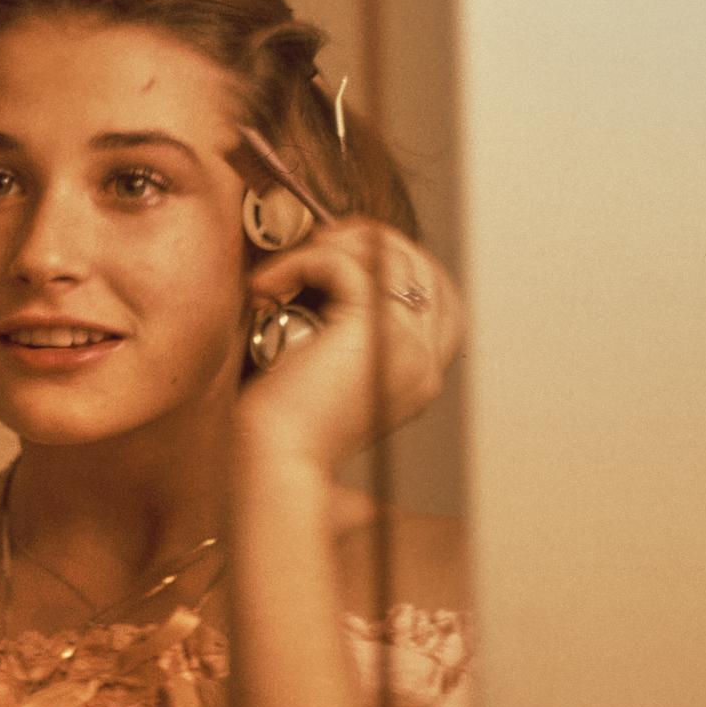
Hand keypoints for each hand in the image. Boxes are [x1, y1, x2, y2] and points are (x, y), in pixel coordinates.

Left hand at [238, 217, 463, 474]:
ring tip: (287, 269)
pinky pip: (343, 265)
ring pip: (386, 255)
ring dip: (330, 247)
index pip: (436, 294)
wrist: (276, 464)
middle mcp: (425, 360)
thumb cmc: (287, 431)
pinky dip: (300, 263)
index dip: (393, 260)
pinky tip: (268, 286)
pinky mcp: (371, 329)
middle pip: (417, 263)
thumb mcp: (334, 379)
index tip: (343, 253)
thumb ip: (351, 338)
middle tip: (315, 246)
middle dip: (365, 242)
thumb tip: (334, 275)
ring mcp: (406, 345)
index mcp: (422, 375)